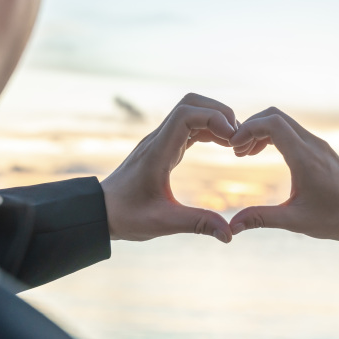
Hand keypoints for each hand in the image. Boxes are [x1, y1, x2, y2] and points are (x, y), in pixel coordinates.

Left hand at [101, 93, 236, 242]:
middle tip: (238, 138)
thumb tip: (229, 234)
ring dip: (215, 120)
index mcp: (157, 152)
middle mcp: (158, 139)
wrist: (100, 212)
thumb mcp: (163, 223)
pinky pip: (188, 127)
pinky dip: (208, 130)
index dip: (214, 118)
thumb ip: (198, 224)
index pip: (186, 114)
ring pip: (190, 111)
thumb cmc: (126, 217)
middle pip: (191, 103)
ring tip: (234, 144)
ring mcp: (160, 141)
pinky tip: (222, 146)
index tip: (232, 140)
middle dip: (219, 113)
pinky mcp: (162, 147)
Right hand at [228, 107, 338, 243]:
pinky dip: (273, 136)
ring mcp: (318, 145)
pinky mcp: (321, 149)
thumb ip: (262, 218)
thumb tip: (233, 225)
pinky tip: (264, 155)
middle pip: (274, 115)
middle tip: (236, 151)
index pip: (272, 123)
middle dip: (250, 127)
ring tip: (245, 154)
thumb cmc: (338, 220)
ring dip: (261, 131)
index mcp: (305, 158)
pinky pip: (292, 131)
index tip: (234, 150)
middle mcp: (312, 145)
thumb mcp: (296, 221)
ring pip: (283, 121)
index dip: (247, 130)